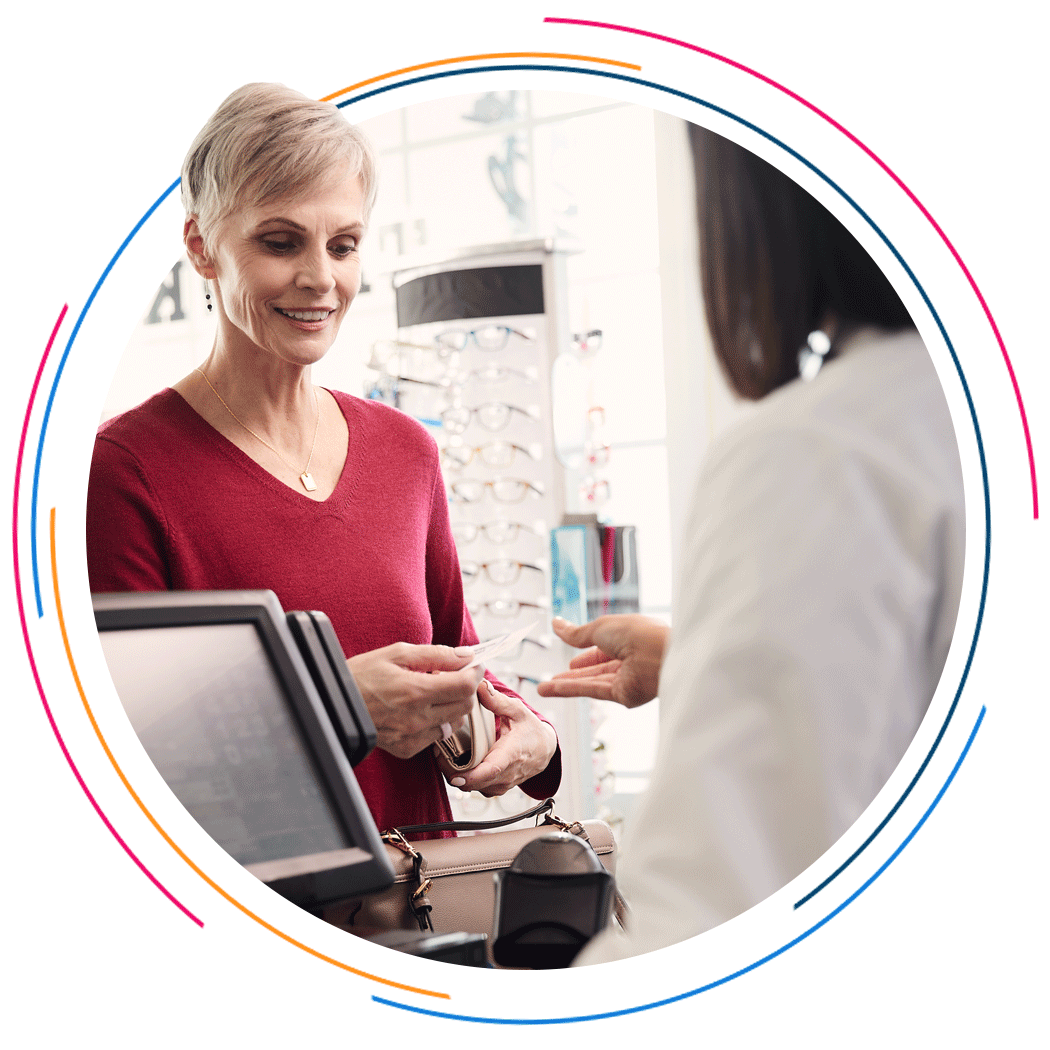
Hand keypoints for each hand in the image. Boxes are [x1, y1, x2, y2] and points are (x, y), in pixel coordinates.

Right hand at [346, 643, 483, 759]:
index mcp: (416, 691)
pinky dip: (436, 722)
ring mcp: (412, 736)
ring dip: (452, 705)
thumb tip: (465, 654)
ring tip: (434, 692)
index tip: (473, 664)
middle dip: (465, 688)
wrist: (332, 704)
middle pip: (464, 705)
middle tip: (453, 675)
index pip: (465, 685)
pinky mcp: (406, 748)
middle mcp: (417, 718)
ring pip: (454, 722)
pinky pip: (435, 737)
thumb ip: (436, 654)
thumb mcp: (397, 653)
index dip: (474, 672)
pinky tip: (420, 710)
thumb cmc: (361, 675)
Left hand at [449, 680, 557, 796]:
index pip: (491, 770)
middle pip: (475, 783)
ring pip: (473, 788)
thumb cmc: (531, 730)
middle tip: (438, 754)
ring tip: (446, 757)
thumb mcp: (518, 711)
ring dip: (457, 776)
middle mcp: (507, 774)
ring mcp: (501, 784)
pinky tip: (458, 764)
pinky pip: (477, 788)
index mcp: (512, 754)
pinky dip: (465, 779)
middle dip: (453, 772)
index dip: (471, 776)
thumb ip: (498, 701)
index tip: (454, 774)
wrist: (545, 749)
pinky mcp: (496, 788)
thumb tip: (481, 687)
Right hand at [536, 615, 669, 707]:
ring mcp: (626, 678)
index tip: (569, 654)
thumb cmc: (638, 633)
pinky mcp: (623, 695)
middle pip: (596, 668)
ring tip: (543, 687)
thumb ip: (577, 633)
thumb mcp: (600, 627)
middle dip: (575, 673)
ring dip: (566, 685)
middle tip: (554, 677)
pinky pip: (592, 690)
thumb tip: (556, 624)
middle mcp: (629, 659)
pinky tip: (550, 690)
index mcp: (629, 637)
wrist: (660, 655)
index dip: (586, 650)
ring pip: (591, 681)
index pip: (603, 647)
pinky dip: (570, 690)